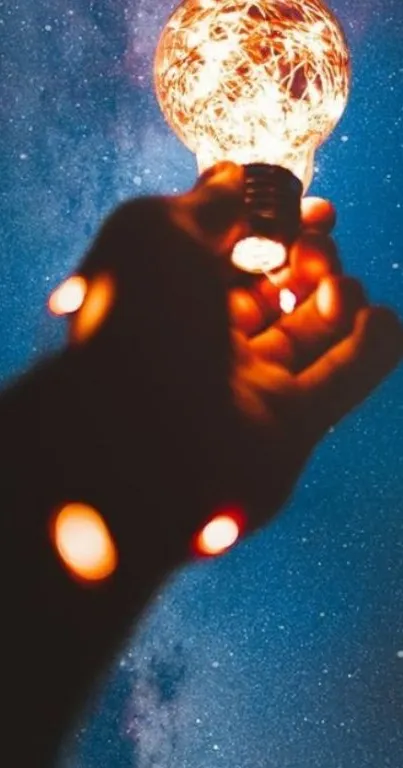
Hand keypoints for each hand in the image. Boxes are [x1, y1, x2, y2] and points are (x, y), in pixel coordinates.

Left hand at [67, 162, 402, 554]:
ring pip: (312, 334)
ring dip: (340, 297)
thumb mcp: (158, 232)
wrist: (143, 441)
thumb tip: (231, 173)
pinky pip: (343, 382)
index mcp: (170, 298)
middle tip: (321, 240)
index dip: (274, 225)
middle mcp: (207, 344)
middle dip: (309, 256)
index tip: (313, 205)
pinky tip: (382, 317)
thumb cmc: (138, 324)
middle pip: (276, 292)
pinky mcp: (290, 427)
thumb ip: (207, 203)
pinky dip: (372, 347)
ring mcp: (250, 388)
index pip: (233, 256)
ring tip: (338, 283)